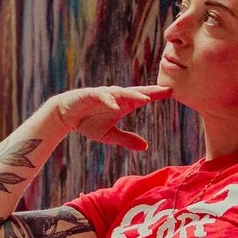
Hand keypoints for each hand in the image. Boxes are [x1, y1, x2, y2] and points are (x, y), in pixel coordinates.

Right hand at [48, 85, 168, 150]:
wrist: (65, 116)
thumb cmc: (88, 122)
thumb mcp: (109, 135)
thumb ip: (127, 139)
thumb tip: (145, 147)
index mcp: (123, 104)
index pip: (142, 97)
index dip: (156, 94)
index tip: (172, 93)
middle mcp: (116, 97)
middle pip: (136, 92)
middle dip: (151, 91)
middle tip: (166, 90)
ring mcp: (104, 95)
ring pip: (121, 93)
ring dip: (133, 95)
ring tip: (145, 99)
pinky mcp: (90, 95)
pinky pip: (102, 97)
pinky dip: (109, 101)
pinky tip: (116, 106)